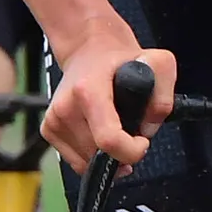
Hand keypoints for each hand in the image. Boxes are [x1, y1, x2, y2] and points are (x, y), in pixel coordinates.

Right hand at [46, 26, 174, 170]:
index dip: (131, 150)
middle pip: (99, 155)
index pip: (109, 140)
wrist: (88, 50)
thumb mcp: (157, 64)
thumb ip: (163, 97)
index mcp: (88, 91)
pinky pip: (77, 160)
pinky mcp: (48, 129)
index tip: (141, 140)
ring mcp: (54, 120)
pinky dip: (92, 153)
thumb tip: (148, 129)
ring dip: (107, 153)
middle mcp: (66, 107)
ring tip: (114, 125)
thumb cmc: (119, 60)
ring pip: (87, 161)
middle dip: (122, 150)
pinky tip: (99, 131)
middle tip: (129, 128)